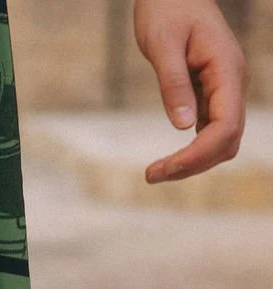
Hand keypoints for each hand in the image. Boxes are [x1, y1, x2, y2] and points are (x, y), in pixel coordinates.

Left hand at [134, 0, 248, 181]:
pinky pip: (211, 132)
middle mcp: (233, 83)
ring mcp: (225, 90)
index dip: (198, 155)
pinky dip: (192, 151)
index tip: (164, 168)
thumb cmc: (166, 9)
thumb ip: (173, 83)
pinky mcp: (213, 95)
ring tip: (156, 172)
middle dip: (193, 165)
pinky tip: (168, 159)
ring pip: (221, 141)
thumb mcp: (162, 44)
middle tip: (151, 175)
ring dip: (193, 163)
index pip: (226, 126)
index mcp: (227, 69)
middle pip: (227, 141)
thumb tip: (183, 125)